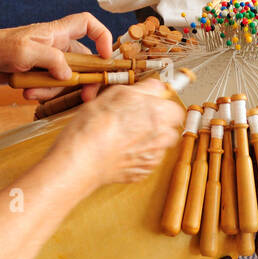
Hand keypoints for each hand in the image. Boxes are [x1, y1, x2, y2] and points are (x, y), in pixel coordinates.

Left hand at [0, 12, 113, 101]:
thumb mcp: (26, 52)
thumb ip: (52, 61)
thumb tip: (70, 76)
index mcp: (56, 32)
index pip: (87, 24)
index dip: (101, 36)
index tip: (106, 57)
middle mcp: (56, 45)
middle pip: (83, 60)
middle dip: (84, 79)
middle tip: (86, 96)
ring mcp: (47, 61)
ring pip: (65, 78)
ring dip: (53, 89)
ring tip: (33, 91)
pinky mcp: (38, 74)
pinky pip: (49, 87)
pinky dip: (40, 92)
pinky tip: (26, 92)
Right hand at [49, 80, 185, 187]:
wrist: (82, 159)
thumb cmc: (95, 126)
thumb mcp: (117, 93)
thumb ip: (144, 88)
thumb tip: (156, 86)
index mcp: (159, 114)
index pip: (175, 109)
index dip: (161, 105)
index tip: (149, 104)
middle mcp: (161, 137)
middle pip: (169, 128)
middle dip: (156, 123)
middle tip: (134, 118)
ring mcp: (153, 157)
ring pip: (158, 144)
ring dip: (147, 139)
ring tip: (124, 135)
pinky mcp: (143, 172)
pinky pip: (146, 159)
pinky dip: (137, 154)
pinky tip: (120, 148)